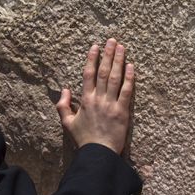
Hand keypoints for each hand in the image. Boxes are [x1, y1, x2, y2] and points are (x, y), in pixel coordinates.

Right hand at [56, 38, 134, 153]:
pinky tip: (131, 66)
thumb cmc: (83, 139)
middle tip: (112, 41)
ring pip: (115, 78)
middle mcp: (98, 98)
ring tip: (122, 48)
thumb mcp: (67, 122)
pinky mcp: (123, 111)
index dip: (92, 58)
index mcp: (85, 99)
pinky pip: (127, 91)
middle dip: (108, 55)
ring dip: (119, 61)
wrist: (98, 153)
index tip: (96, 46)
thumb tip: (65, 89)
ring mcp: (111, 104)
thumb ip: (63, 105)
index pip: (89, 74)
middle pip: (104, 72)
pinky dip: (129, 78)